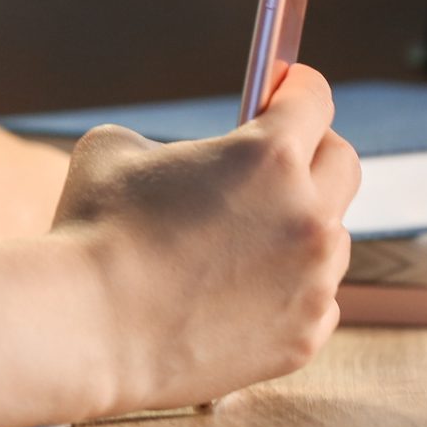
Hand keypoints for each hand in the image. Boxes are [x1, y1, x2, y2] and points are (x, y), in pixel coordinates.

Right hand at [47, 64, 359, 412]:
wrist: (84, 331)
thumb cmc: (93, 232)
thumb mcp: (116, 149)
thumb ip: (167, 141)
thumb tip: (184, 161)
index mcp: (269, 156)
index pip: (313, 98)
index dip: (295, 87)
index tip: (288, 90)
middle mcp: (308, 216)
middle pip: (342, 164)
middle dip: (314, 151)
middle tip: (280, 159)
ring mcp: (312, 283)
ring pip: (332, 240)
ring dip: (300, 230)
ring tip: (248, 240)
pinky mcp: (303, 339)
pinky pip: (316, 302)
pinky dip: (288, 293)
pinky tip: (240, 295)